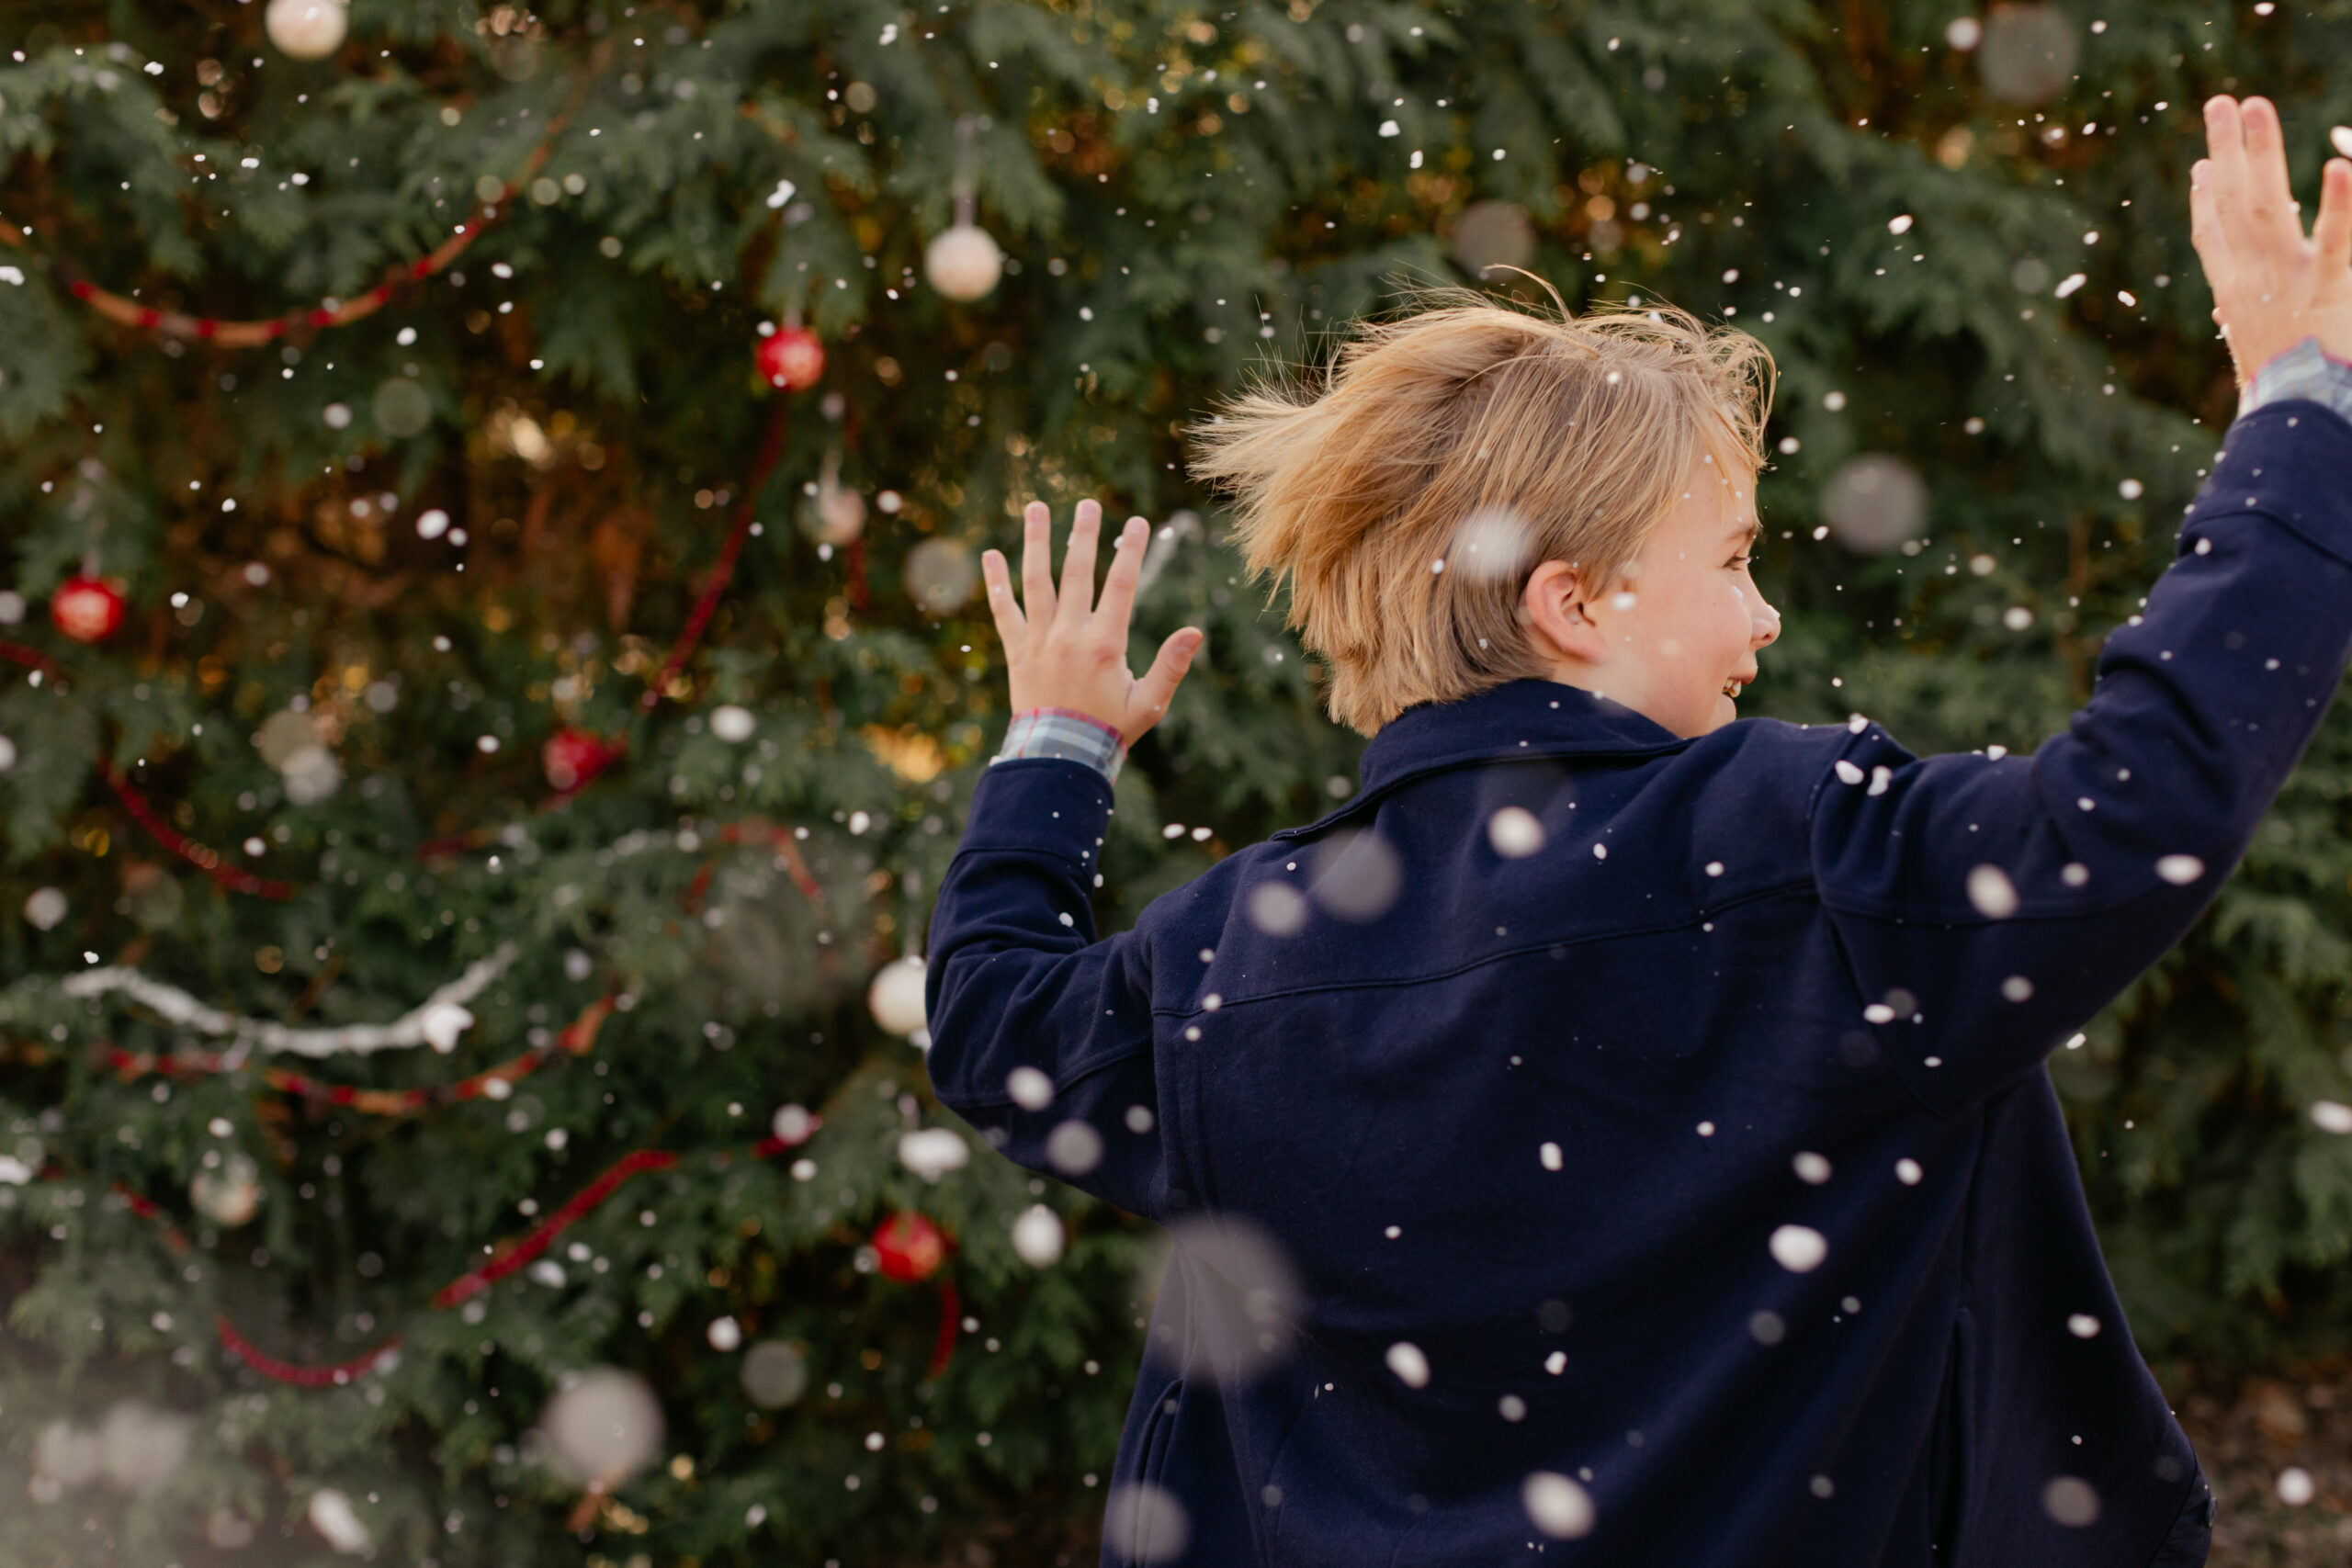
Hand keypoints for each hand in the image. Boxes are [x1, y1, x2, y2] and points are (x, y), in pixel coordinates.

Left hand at [981, 497, 1204, 745]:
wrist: (1058, 757)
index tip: (1138, 522)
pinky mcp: (1017, 651)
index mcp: (1104, 643)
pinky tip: (990, 554)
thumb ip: (1172, 666)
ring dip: (1036, 542)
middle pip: (1078, 572)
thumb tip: (1195, 632)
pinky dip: (997, 583)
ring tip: (1037, 507)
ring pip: (1037, 581)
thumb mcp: (1149, 704)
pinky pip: (1004, 611)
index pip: (1122, 585)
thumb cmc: (1108, 731)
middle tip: (1089, 504)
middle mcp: (1069, 634)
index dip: (1132, 551)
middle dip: (1084, 535)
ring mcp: (1039, 640)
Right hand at [2189, 95, 2351, 385]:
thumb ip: (2250, 331)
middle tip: (2221, 105)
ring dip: (2259, 152)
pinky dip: (2338, 205)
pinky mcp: (2329, 292)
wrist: (2296, 430)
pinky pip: (2336, 242)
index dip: (2204, 202)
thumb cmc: (2283, 406)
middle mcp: (2253, 283)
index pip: (2214, 241)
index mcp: (2237, 300)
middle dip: (2226, 152)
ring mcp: (2287, 284)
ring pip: (2266, 205)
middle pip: (2232, 205)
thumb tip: (2232, 318)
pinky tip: (2338, 166)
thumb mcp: (2257, 365)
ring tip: (2254, 107)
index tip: (2199, 168)